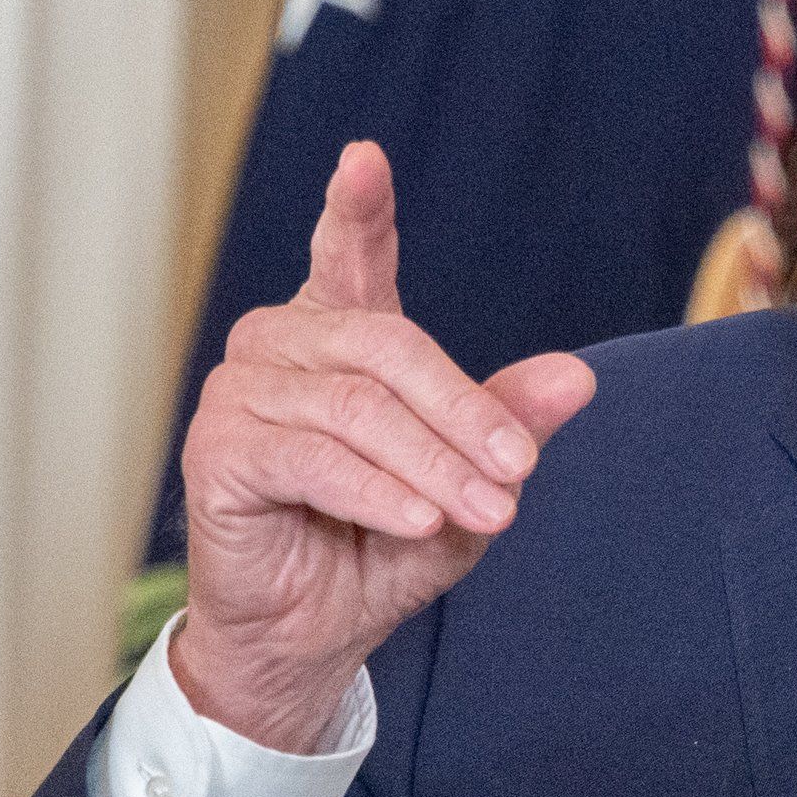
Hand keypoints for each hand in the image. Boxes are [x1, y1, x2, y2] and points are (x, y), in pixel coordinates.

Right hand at [173, 141, 594, 750]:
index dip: (359, 209)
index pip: (350, 255)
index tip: (366, 159)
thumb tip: (578, 378)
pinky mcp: (218, 452)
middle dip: (464, 413)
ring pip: (357, 407)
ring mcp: (240, 394)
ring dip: (431, 464)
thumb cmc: (379, 550)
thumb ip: (509, 424)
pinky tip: (418, 520)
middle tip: (518, 475)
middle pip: (387, 347)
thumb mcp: (466, 483)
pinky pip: (314, 457)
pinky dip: (377, 491)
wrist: (311, 637)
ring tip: (482, 513)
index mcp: (339, 338)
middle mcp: (281, 348)